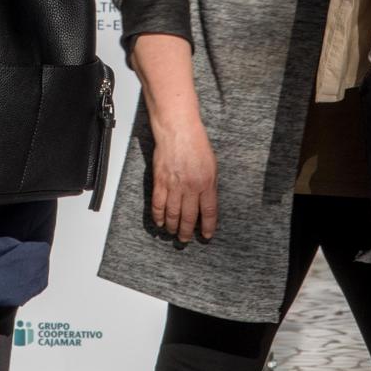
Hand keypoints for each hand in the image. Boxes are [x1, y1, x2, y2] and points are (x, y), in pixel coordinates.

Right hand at [149, 116, 218, 243]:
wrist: (178, 130)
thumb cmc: (196, 144)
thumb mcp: (212, 166)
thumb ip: (210, 185)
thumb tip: (207, 202)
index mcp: (207, 184)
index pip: (208, 212)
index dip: (208, 227)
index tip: (206, 236)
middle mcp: (191, 187)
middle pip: (189, 217)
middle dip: (188, 231)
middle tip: (186, 239)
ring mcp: (174, 185)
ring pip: (173, 214)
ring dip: (173, 227)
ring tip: (173, 233)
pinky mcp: (160, 181)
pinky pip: (158, 204)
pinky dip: (158, 216)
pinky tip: (160, 222)